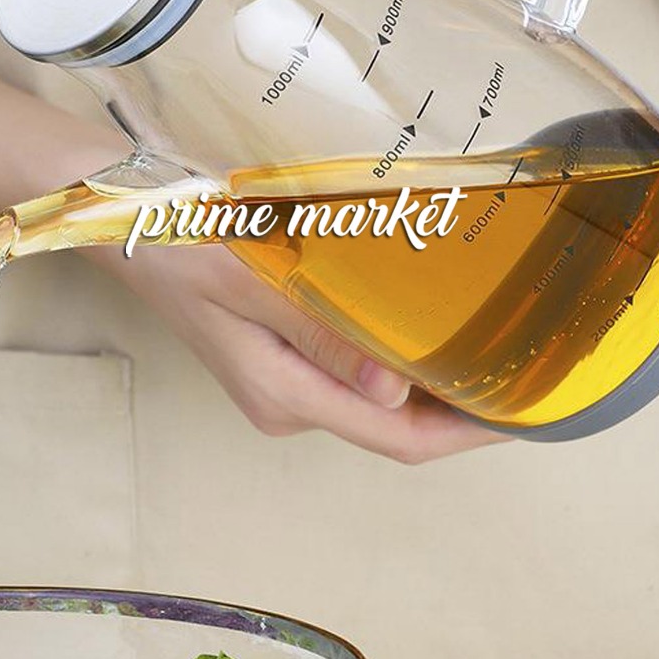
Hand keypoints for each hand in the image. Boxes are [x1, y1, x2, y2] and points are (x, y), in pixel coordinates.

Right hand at [91, 243, 507, 462]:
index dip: (467, 434)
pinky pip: (357, 374)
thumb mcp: (249, 281)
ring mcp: (283, 385)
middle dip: (462, 413)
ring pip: (378, 402)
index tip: (528, 413)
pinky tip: (431, 332)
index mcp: (283, 393)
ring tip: (497, 352)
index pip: (396, 436)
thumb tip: (394, 393)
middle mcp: (288, 403)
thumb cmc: (181, 241)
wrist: (127, 222)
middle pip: (394, 426)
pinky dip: (401, 363)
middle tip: (531, 373)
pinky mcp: (281, 359)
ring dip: (435, 387)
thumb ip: (320, 334)